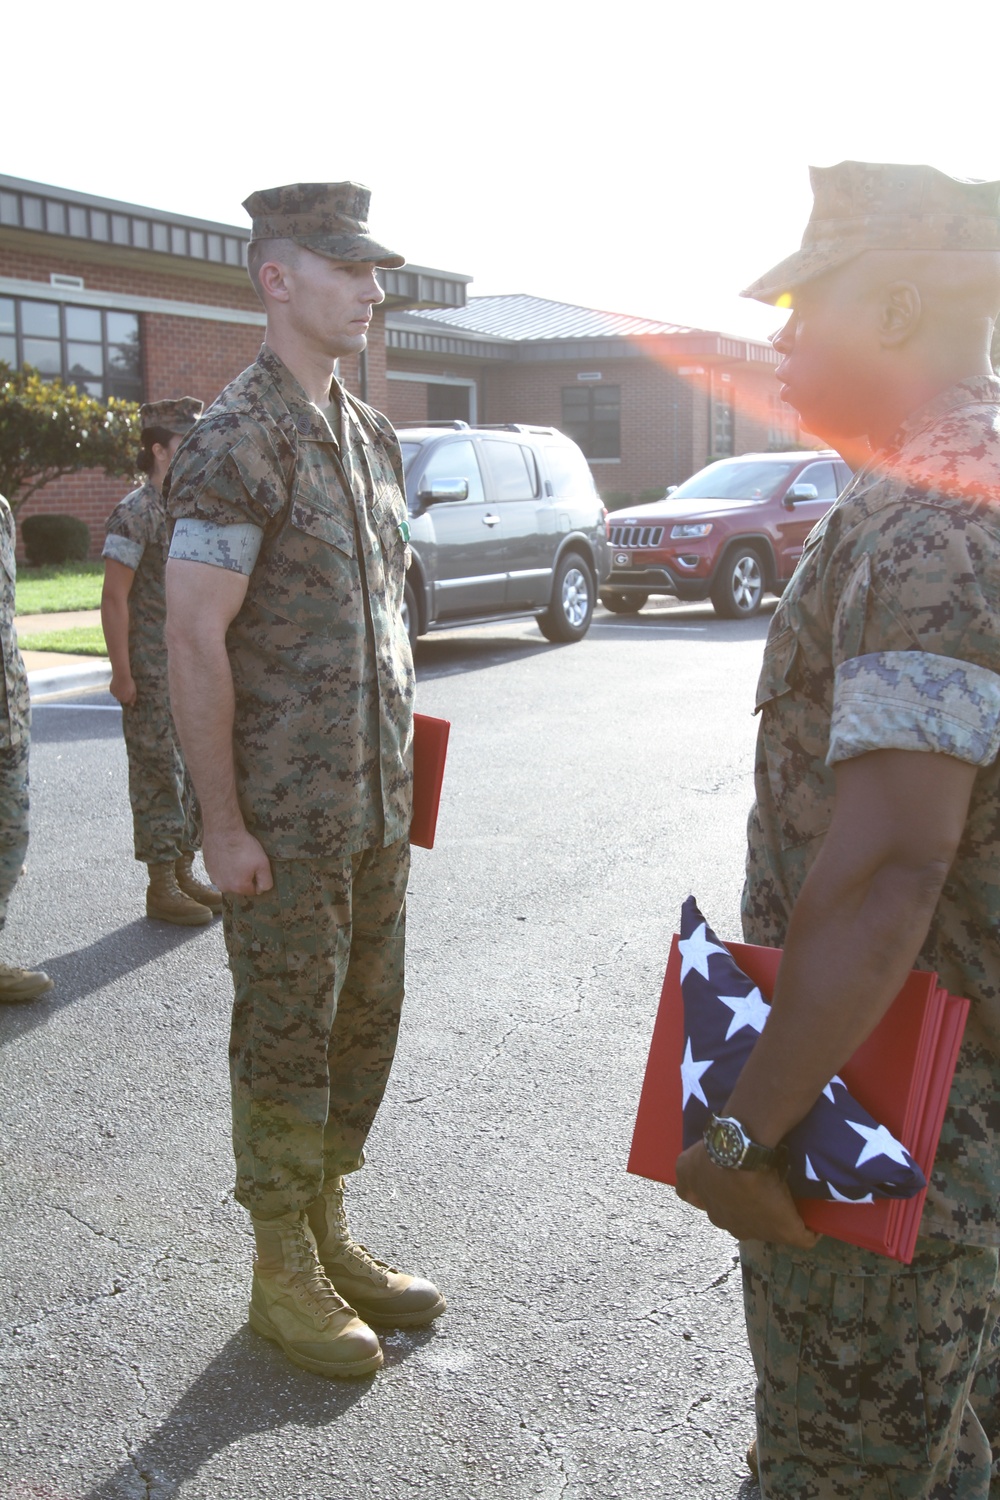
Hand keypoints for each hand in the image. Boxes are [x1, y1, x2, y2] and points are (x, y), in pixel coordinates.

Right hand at [109, 670, 136, 705]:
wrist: (121, 676)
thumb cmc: (129, 683)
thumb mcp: (134, 691)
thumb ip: (133, 698)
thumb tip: (132, 705)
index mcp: (125, 700)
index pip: (127, 701)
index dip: (129, 696)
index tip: (129, 691)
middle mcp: (119, 699)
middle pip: (121, 699)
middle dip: (124, 695)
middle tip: (125, 688)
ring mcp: (114, 695)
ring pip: (117, 696)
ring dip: (119, 692)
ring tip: (122, 686)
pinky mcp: (111, 691)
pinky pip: (113, 692)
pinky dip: (115, 689)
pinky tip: (118, 684)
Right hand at [202, 828, 273, 895]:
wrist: (223, 831)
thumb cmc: (244, 847)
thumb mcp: (263, 864)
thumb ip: (266, 882)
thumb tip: (262, 890)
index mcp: (239, 887)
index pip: (253, 890)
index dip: (257, 878)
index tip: (255, 866)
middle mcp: (224, 887)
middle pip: (239, 886)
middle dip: (244, 877)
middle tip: (246, 861)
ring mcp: (213, 878)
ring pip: (228, 879)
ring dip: (232, 872)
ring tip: (236, 857)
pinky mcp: (207, 869)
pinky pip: (219, 872)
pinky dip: (223, 866)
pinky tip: (227, 855)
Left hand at [675, 1141, 819, 1247]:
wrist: (738, 1153)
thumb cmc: (711, 1158)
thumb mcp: (686, 1168)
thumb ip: (686, 1183)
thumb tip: (690, 1196)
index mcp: (717, 1215)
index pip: (727, 1214)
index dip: (736, 1201)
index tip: (746, 1186)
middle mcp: (737, 1229)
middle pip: (750, 1223)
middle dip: (757, 1210)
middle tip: (767, 1187)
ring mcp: (762, 1232)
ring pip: (774, 1228)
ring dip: (782, 1216)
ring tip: (792, 1196)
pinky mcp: (786, 1230)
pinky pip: (803, 1238)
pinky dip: (808, 1232)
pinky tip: (813, 1224)